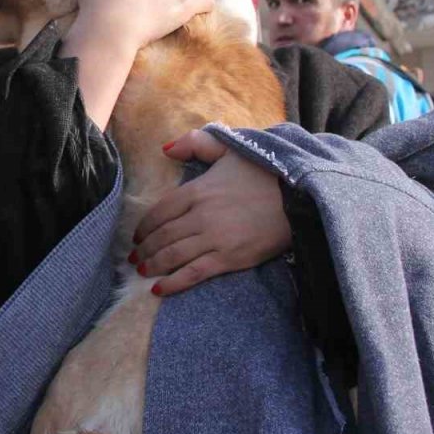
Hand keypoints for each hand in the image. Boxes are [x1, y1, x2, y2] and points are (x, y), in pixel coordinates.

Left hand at [131, 128, 290, 294]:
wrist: (299, 195)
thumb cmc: (264, 171)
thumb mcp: (229, 149)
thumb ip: (195, 143)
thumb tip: (165, 149)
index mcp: (197, 190)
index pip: (159, 211)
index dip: (144, 226)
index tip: (137, 236)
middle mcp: (200, 215)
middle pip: (162, 236)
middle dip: (145, 249)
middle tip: (135, 258)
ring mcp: (214, 238)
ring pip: (173, 256)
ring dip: (153, 266)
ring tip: (143, 271)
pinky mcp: (230, 258)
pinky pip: (194, 273)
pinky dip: (173, 283)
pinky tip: (159, 290)